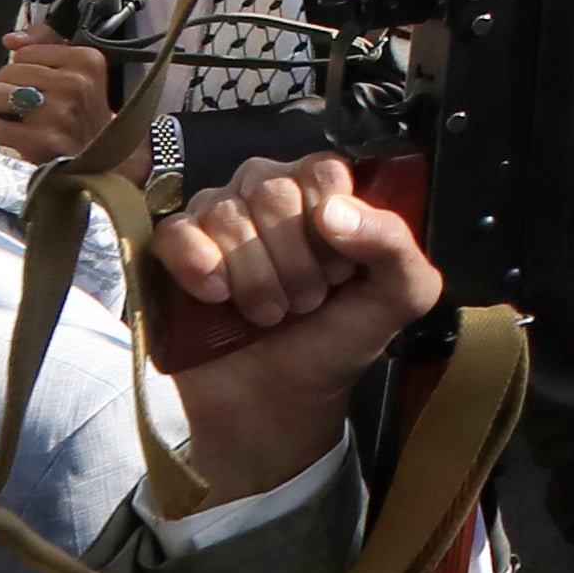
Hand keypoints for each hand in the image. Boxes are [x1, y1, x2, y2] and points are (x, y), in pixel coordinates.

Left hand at [0, 35, 120, 166]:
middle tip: (23, 106)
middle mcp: (75, 83)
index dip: (26, 70)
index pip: (24, 52)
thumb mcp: (77, 69)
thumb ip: (45, 43)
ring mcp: (59, 112)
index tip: (39, 86)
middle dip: (9, 89)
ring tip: (14, 118)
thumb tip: (10, 39)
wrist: (103, 158)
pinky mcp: (44, 139)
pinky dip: (1, 133)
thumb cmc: (82, 111)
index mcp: (86, 60)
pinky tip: (17, 137)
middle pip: (7, 71)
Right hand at [148, 152, 448, 496]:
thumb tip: (334, 210)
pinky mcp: (175, 249)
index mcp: (322, 191)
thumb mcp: (398, 299)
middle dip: (294, 263)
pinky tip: (218, 296)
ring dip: (254, 279)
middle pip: (272, 191)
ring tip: (269, 313)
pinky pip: (175, 233)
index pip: (322, 171)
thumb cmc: (336, 339)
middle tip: (304, 302)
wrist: (279, 401)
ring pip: (226, 214)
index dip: (331, 228)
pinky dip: (198, 266)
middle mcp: (267, 191)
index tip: (338, 274)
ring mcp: (217, 217)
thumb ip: (394, 246)